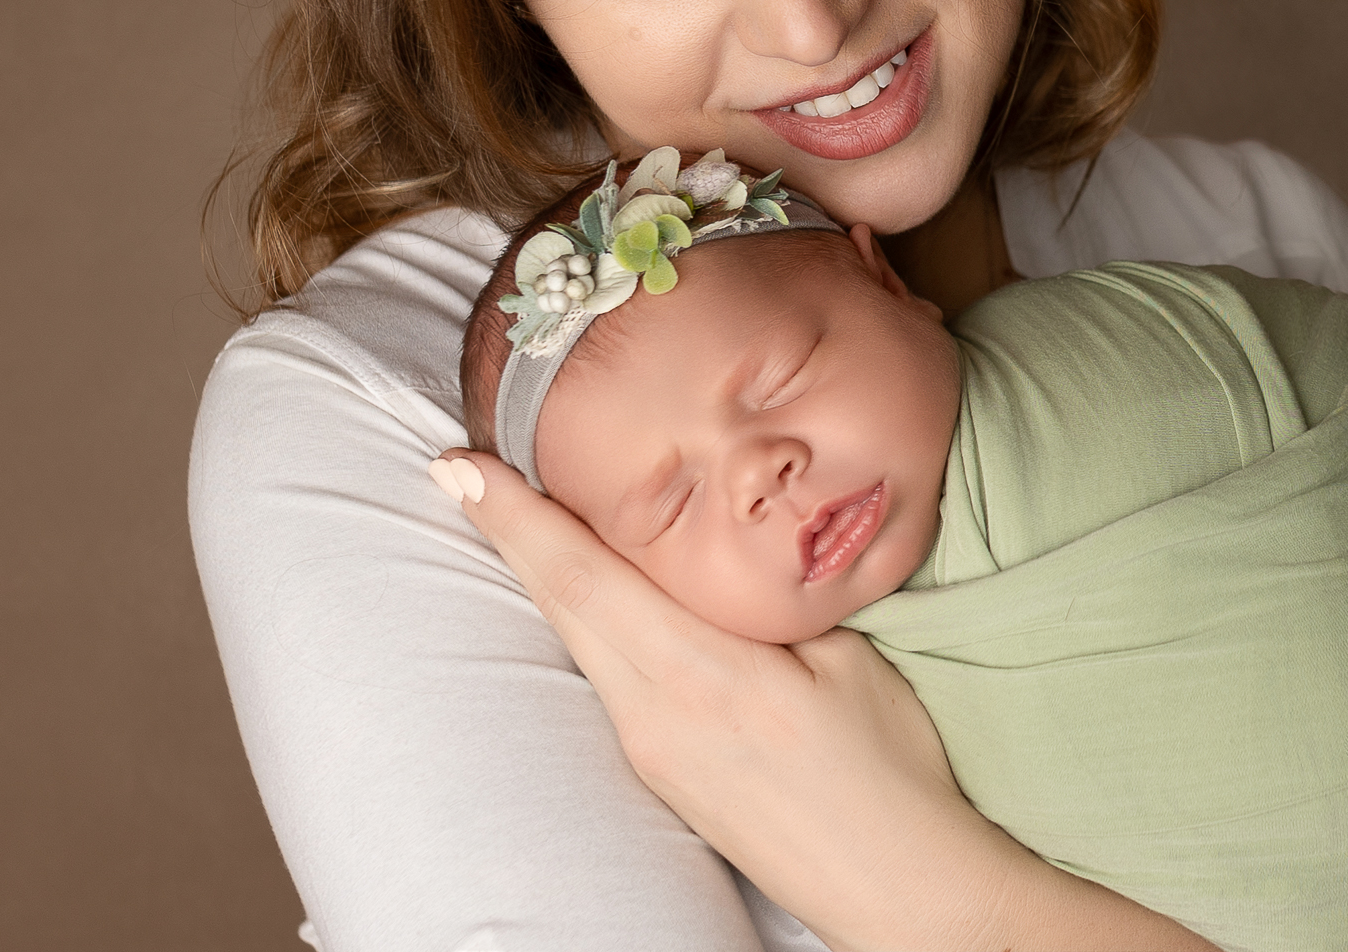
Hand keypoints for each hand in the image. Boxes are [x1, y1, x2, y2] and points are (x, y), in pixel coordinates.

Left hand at [433, 451, 1215, 951]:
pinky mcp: (659, 771)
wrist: (894, 883)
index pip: (586, 577)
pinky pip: (606, 674)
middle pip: (560, 603)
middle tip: (453, 467)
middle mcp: (653, 714)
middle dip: (506, 530)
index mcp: (699, 672)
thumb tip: (735, 538)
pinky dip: (581, 617)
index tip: (462, 465)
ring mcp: (648, 749)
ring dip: (541, 572)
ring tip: (510, 511)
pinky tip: (586, 590)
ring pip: (577, 639)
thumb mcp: (845, 656)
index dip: (520, 517)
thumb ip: (774, 595)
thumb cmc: (886, 764)